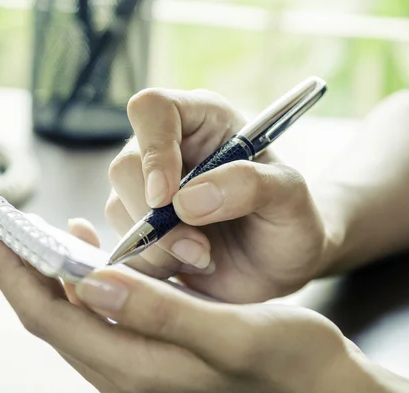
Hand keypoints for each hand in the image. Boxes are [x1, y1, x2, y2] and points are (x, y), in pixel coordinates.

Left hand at [0, 220, 367, 392]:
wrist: (319, 387)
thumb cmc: (289, 359)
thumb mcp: (230, 333)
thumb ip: (159, 313)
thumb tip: (90, 283)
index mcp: (139, 369)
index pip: (52, 317)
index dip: (17, 273)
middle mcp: (128, 376)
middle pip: (52, 320)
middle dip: (22, 272)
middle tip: (3, 228)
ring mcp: (139, 370)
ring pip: (73, 320)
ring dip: (52, 277)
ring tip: (46, 236)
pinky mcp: (154, 359)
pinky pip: (100, 322)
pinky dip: (84, 287)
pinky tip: (93, 262)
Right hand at [107, 88, 339, 301]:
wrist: (280, 264)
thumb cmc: (290, 220)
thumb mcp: (290, 196)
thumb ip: (250, 185)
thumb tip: (186, 200)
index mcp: (204, 119)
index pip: (154, 109)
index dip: (154, 150)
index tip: (167, 197)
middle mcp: (169, 149)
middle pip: (125, 166)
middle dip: (155, 217)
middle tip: (199, 249)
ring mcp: (149, 189)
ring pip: (117, 209)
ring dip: (157, 247)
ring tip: (205, 257)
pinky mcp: (141, 228)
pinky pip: (122, 244)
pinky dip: (150, 265)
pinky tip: (187, 267)